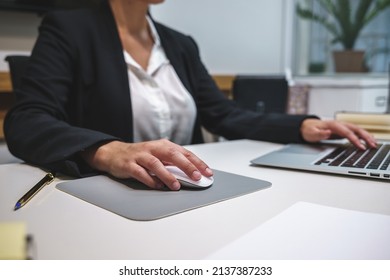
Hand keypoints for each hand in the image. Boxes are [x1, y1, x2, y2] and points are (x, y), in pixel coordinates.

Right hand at [81, 139, 212, 189]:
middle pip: (172, 155)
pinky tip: (157, 186)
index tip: (207, 172)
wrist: (114, 153)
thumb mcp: (159, 155)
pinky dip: (150, 180)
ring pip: (156, 164)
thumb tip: (193, 174)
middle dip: (186, 166)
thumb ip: (173, 163)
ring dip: (167, 175)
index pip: (184, 153)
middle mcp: (153, 149)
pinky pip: (141, 173)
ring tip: (176, 185)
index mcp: (163, 145)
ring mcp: (140, 156)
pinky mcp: (129, 165)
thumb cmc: (141, 156)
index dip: (197, 162)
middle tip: (196, 177)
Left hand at [300, 119, 376, 148]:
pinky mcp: (342, 130)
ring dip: (366, 136)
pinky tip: (368, 139)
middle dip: (365, 137)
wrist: (306, 126)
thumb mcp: (311, 133)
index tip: (361, 147)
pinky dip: (363, 135)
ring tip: (374, 144)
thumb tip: (328, 132)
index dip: (355, 139)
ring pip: (357, 130)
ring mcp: (341, 126)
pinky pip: (355, 132)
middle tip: (372, 145)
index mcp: (332, 125)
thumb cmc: (309, 130)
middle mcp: (339, 124)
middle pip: (355, 129)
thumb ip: (319, 134)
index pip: (347, 132)